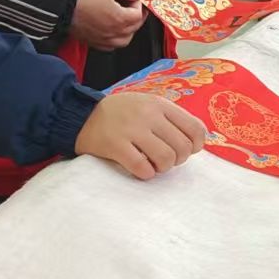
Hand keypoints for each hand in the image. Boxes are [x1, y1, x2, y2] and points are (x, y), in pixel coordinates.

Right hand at [72, 0, 144, 50]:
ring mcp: (103, 39)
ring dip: (128, 30)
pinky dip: (116, 39)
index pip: (138, 15)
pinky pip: (111, 46)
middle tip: (133, 7)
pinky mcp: (93, 42)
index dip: (138, 4)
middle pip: (134, 28)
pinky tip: (113, 30)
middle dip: (136, 16)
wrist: (60, 4)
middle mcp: (114, 32)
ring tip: (125, 20)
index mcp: (120, 19)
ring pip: (125, 40)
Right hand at [74, 91, 206, 179]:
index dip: (196, 145)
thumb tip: (196, 142)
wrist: (82, 115)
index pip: (195, 128)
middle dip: (178, 160)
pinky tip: (141, 170)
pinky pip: (142, 168)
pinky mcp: (115, 145)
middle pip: (182, 147)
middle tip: (166, 160)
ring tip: (154, 165)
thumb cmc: (121, 114)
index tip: (186, 150)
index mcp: (160, 104)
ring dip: (163, 168)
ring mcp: (131, 130)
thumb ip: (170, 118)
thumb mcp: (148, 105)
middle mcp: (148, 115)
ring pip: (166, 158)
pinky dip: (146, 174)